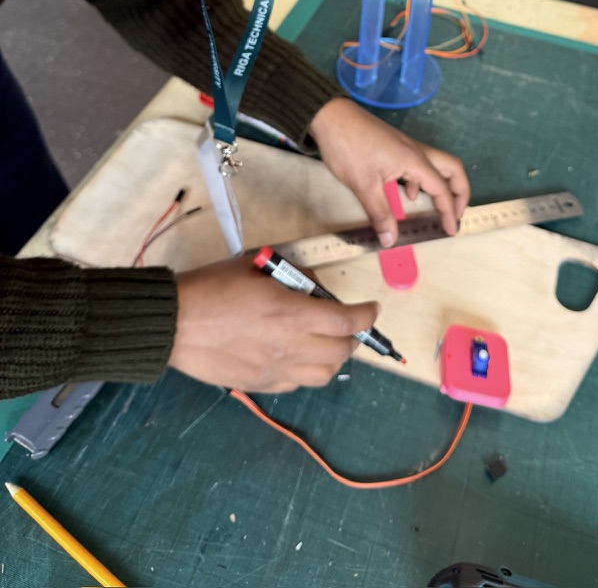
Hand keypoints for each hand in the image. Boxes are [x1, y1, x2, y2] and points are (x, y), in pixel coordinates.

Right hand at [168, 255, 378, 392]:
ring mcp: (275, 370)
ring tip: (327, 343)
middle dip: (353, 337)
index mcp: (290, 313)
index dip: (366, 315)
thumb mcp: (258, 265)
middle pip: (341, 352)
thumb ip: (293, 275)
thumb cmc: (213, 286)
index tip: (371, 309)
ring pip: (324, 375)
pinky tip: (298, 356)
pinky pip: (297, 384)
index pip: (346, 321)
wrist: (174, 322)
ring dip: (334, 358)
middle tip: (349, 324)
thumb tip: (314, 288)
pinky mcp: (260, 385)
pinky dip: (308, 371)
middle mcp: (289, 346)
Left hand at [308, 97, 469, 247]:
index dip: (450, 212)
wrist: (332, 117)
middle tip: (457, 213)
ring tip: (435, 208)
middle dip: (460, 192)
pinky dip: (420, 181)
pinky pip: (418, 165)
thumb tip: (390, 240)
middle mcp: (417, 152)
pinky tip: (407, 195)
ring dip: (441, 186)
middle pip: (453, 169)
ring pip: (436, 165)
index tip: (451, 231)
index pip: (442, 189)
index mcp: (415, 161)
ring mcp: (406, 147)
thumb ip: (380, 213)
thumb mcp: (364, 186)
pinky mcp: (395, 146)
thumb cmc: (349, 149)